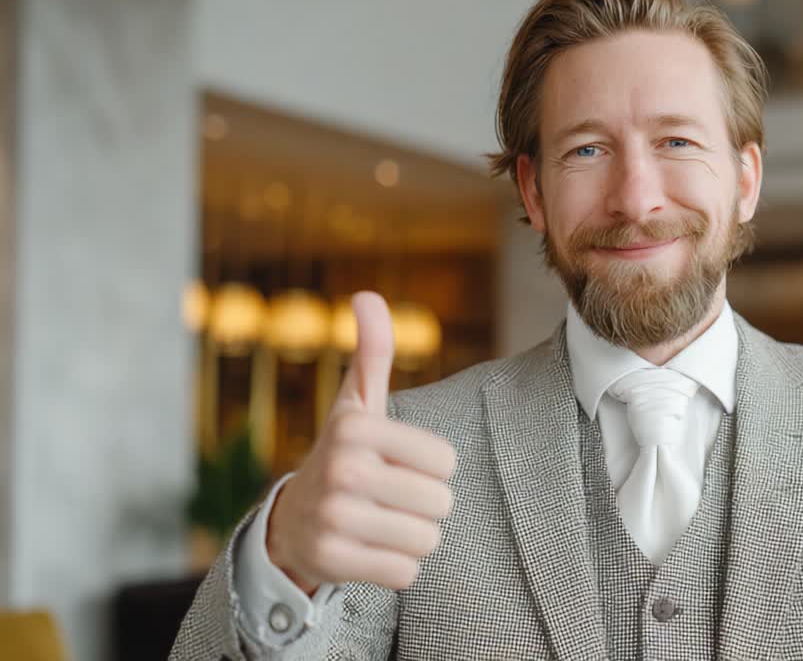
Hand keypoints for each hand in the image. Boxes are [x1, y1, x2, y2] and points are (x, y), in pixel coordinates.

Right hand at [266, 291, 456, 593]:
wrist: (290, 522)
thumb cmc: (342, 455)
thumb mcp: (357, 403)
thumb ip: (373, 352)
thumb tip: (367, 295)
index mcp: (356, 427)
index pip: (446, 459)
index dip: (432, 467)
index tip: (399, 464)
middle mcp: (342, 469)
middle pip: (441, 502)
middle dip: (425, 506)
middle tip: (390, 498)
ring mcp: (333, 518)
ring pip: (427, 540)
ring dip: (413, 537)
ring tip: (382, 523)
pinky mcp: (332, 562)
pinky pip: (406, 573)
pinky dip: (397, 567)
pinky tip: (370, 550)